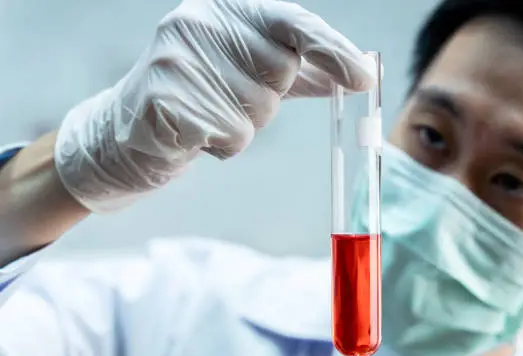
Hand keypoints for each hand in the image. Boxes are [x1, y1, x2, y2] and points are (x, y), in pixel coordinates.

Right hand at [53, 0, 375, 212]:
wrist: (131, 130)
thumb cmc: (202, 97)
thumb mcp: (250, 73)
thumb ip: (300, 69)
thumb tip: (359, 72)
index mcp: (224, 9)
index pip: (293, 22)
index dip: (332, 50)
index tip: (364, 79)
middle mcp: (198, 24)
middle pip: (280, 72)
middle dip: (267, 98)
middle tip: (229, 98)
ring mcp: (178, 61)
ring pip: (257, 112)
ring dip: (242, 125)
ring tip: (207, 117)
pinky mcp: (165, 103)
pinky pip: (232, 138)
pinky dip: (222, 146)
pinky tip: (195, 136)